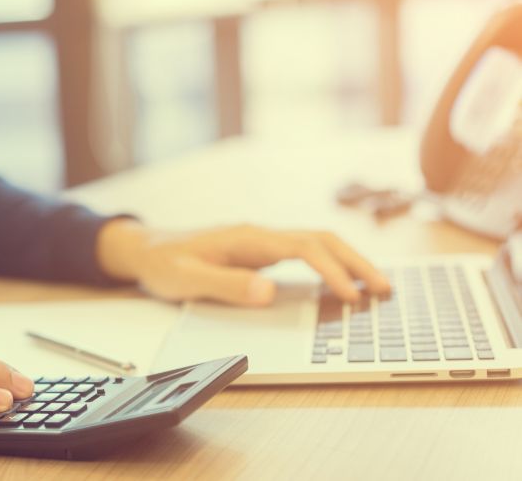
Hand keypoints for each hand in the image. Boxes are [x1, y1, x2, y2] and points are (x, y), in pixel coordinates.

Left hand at [97, 220, 389, 305]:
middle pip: (320, 240)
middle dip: (355, 262)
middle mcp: (260, 236)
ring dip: (348, 263)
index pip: (302, 248)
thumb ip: (225, 284)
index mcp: (247, 238)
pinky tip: (342, 285)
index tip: (350, 295)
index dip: (331, 270)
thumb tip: (268, 291)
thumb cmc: (164, 264)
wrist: (146, 250)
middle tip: (385, 289)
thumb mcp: (186, 279)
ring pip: (317, 245)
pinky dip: (331, 267)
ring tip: (375, 288)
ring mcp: (262, 243)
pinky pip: (305, 256)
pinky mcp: (260, 254)